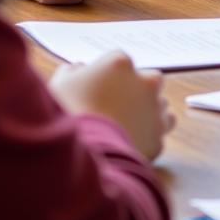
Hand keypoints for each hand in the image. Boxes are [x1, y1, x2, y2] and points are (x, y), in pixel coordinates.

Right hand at [50, 52, 174, 159]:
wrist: (81, 156)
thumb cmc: (67, 116)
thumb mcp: (60, 84)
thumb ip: (72, 71)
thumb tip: (77, 70)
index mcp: (120, 63)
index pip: (120, 63)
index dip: (109, 77)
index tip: (98, 90)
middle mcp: (145, 82)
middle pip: (149, 80)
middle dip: (138, 90)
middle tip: (117, 106)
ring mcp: (155, 111)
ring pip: (160, 106)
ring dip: (148, 112)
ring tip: (126, 125)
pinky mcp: (158, 138)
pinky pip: (158, 134)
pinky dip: (148, 137)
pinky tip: (132, 142)